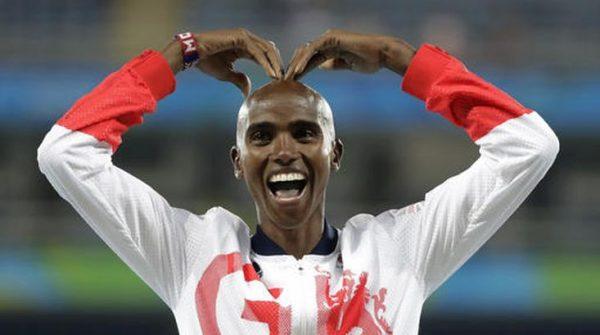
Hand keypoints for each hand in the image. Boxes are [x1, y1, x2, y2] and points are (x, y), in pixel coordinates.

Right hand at [162, 28, 282, 95]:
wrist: (193, 55)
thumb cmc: (207, 62)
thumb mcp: (227, 74)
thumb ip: (239, 79)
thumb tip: (248, 89)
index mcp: (244, 45)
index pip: (265, 54)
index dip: (273, 66)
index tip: (279, 80)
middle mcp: (246, 38)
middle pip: (269, 50)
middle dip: (278, 64)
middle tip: (284, 79)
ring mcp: (244, 36)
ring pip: (266, 49)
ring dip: (275, 64)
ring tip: (280, 78)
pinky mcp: (241, 37)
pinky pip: (258, 52)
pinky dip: (266, 63)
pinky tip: (271, 74)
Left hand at [284, 29, 415, 79]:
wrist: (381, 55)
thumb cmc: (369, 60)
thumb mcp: (346, 64)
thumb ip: (333, 63)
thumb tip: (321, 66)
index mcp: (331, 47)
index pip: (311, 59)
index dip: (301, 70)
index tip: (292, 82)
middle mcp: (328, 40)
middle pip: (305, 53)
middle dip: (294, 67)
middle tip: (285, 81)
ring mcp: (329, 37)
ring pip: (307, 51)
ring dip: (296, 64)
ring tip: (289, 78)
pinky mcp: (332, 37)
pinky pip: (314, 49)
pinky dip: (305, 60)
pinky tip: (299, 71)